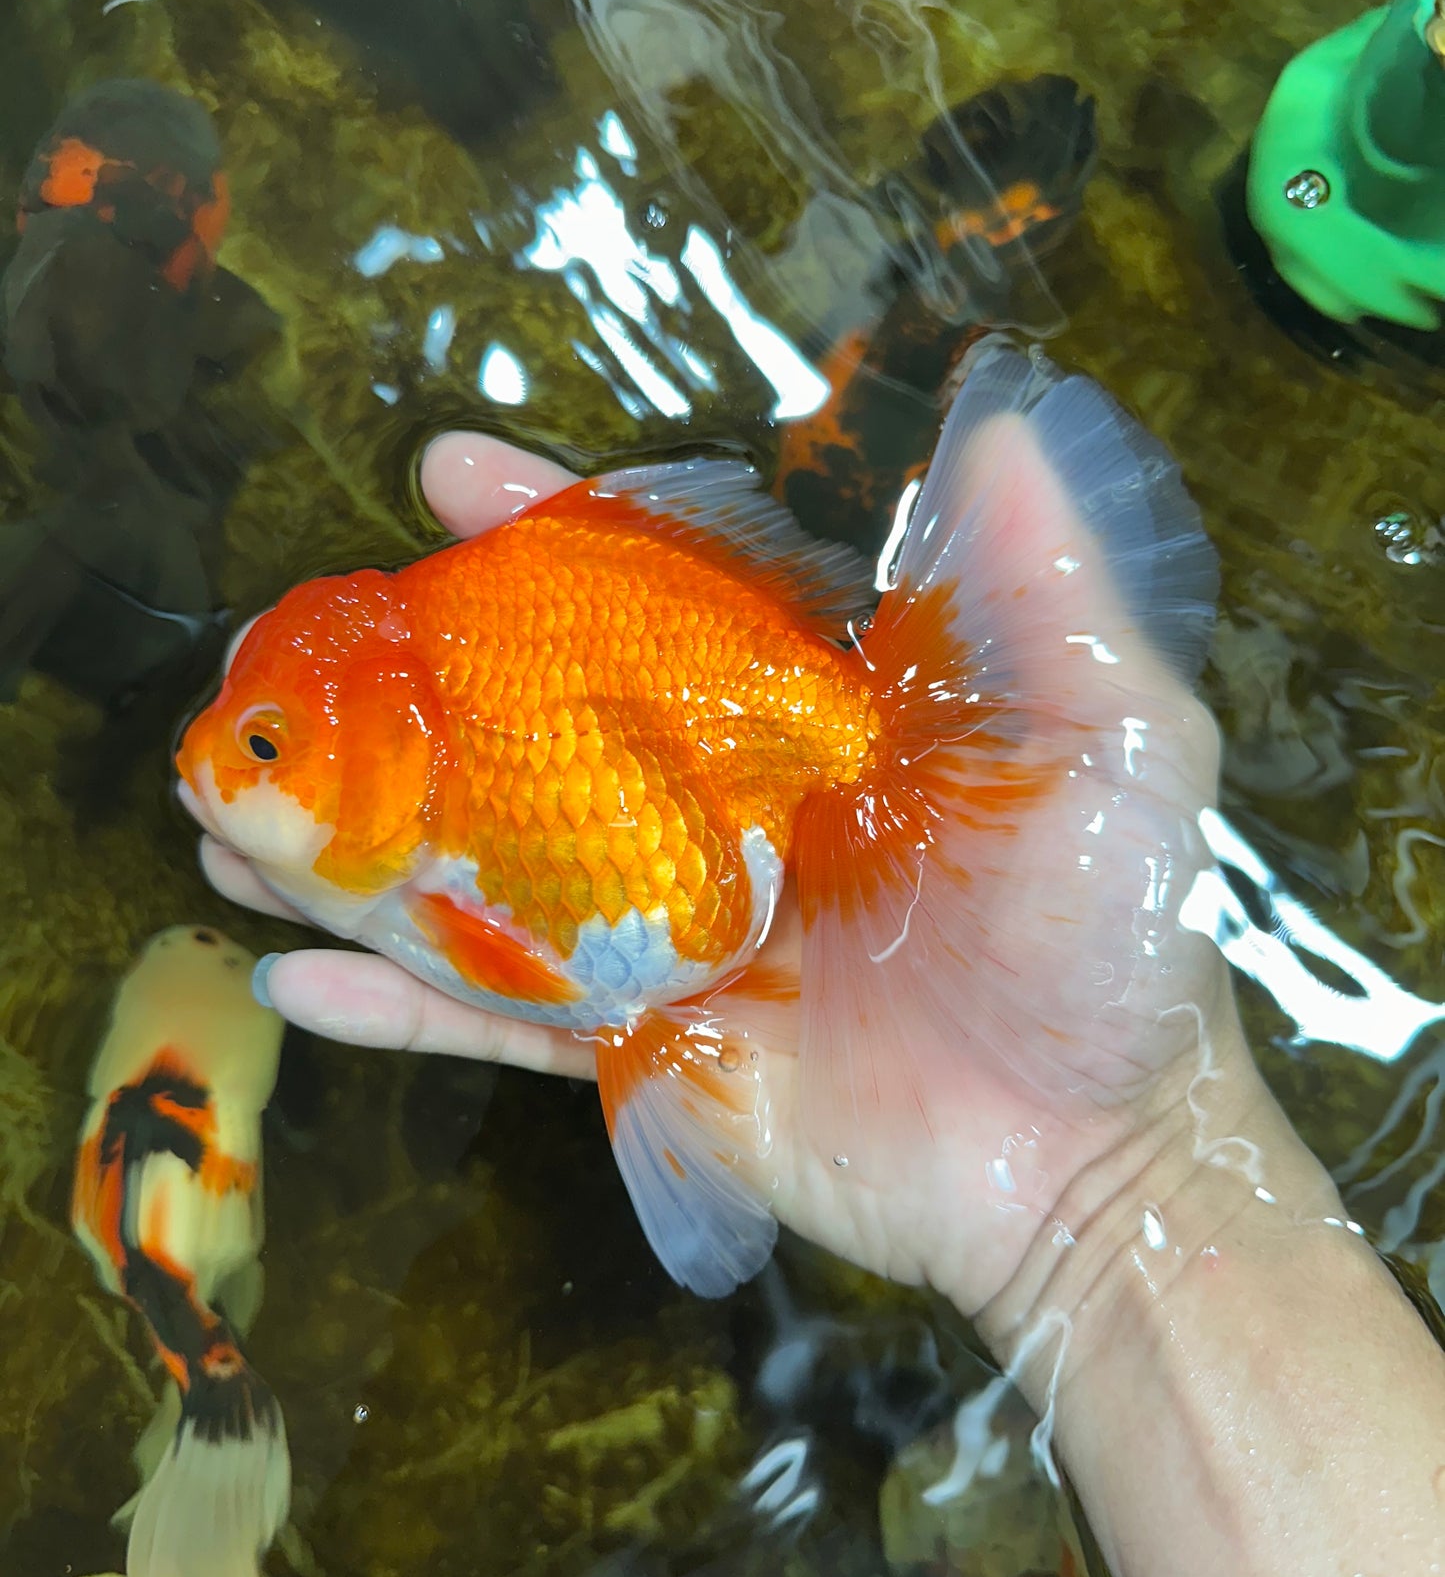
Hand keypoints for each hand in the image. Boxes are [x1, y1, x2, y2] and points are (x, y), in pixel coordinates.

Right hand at [198, 424, 1285, 1340]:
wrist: (1098, 1160)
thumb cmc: (1110, 940)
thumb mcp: (1110, 740)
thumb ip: (1040, 586)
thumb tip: (994, 415)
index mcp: (804, 726)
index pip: (653, 602)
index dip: (551, 532)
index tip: (447, 473)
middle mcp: (718, 819)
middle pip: (532, 733)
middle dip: (404, 689)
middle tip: (278, 652)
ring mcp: (672, 941)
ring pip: (485, 883)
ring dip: (357, 855)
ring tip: (228, 816)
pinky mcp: (650, 1058)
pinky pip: (502, 1030)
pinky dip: (401, 1010)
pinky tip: (291, 980)